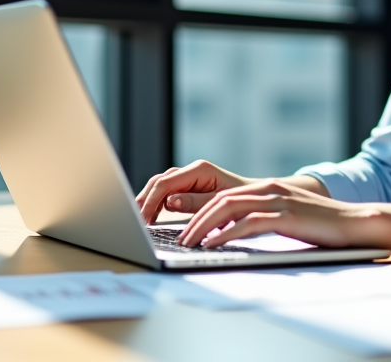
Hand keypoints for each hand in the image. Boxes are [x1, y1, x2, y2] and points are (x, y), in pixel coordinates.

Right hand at [135, 160, 252, 223]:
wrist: (257, 198)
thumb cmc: (243, 201)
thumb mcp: (220, 203)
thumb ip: (195, 203)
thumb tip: (170, 202)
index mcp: (199, 170)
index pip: (166, 183)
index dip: (151, 201)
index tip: (142, 219)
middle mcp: (192, 170)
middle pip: (159, 182)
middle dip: (145, 200)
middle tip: (134, 220)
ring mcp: (189, 177)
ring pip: (160, 185)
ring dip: (148, 201)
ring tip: (138, 219)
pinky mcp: (189, 187)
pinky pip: (167, 192)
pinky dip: (157, 203)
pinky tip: (151, 217)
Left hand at [178, 179, 380, 249]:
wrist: (356, 223)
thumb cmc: (322, 226)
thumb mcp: (287, 218)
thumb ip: (263, 219)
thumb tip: (235, 233)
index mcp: (267, 188)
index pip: (223, 197)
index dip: (200, 211)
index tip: (184, 228)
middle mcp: (269, 189)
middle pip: (220, 200)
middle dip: (194, 219)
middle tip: (178, 238)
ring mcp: (277, 201)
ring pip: (229, 208)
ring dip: (203, 227)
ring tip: (188, 243)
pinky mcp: (286, 216)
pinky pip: (247, 223)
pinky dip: (225, 234)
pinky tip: (212, 245)